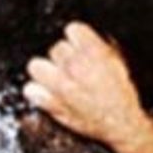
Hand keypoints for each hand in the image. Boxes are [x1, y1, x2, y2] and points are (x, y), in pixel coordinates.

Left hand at [23, 21, 145, 147]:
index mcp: (92, 52)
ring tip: (55, 78)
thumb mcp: (118, 62)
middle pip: (55, 48)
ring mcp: (60, 85)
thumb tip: (85, 39)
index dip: (77, 38)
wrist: (121, 123)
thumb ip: (100, 47)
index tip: (79, 45)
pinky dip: (36, 91)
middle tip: (72, 68)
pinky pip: (30, 89)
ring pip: (36, 65)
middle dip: (64, 57)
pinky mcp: (52, 103)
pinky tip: (46, 93)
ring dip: (45, 70)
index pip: (72, 29)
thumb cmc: (122, 95)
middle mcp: (73, 66)